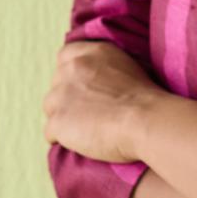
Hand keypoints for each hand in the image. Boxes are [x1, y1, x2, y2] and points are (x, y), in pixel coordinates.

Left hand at [44, 37, 157, 162]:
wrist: (145, 119)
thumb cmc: (145, 98)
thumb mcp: (125, 66)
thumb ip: (103, 68)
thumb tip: (95, 81)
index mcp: (88, 54)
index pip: (65, 56)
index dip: (72, 74)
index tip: (83, 87)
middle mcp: (70, 70)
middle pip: (57, 85)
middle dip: (69, 98)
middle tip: (90, 113)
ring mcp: (60, 96)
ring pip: (51, 108)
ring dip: (64, 118)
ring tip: (86, 129)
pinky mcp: (57, 121)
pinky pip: (51, 133)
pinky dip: (63, 139)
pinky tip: (81, 143)